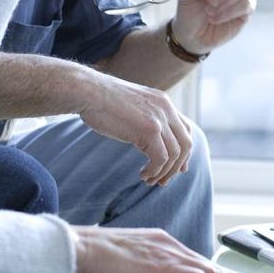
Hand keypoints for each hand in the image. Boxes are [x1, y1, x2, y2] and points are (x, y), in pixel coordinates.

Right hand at [75, 69, 192, 185]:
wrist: (88, 91)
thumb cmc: (101, 100)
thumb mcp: (132, 106)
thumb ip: (144, 118)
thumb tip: (148, 138)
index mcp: (163, 101)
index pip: (185, 129)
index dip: (184, 151)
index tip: (178, 168)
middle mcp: (166, 109)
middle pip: (185, 144)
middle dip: (177, 167)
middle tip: (162, 181)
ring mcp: (159, 119)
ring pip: (174, 155)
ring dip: (163, 173)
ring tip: (148, 180)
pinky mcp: (149, 130)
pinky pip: (161, 158)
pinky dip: (154, 171)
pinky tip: (142, 175)